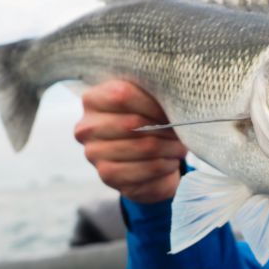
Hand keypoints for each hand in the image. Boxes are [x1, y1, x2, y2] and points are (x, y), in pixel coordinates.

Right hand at [74, 80, 187, 202]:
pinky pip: (146, 169)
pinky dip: (166, 165)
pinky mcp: (108, 176)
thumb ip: (152, 92)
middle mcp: (87, 128)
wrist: (142, 157)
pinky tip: (171, 161)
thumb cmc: (146, 119)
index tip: (174, 108)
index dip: (153, 103)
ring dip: (170, 147)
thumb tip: (174, 97)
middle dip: (165, 127)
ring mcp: (94, 154)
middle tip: (182, 129)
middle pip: (133, 124)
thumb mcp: (145, 99)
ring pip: (144, 147)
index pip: (122, 95)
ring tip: (179, 146)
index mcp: (92, 100)